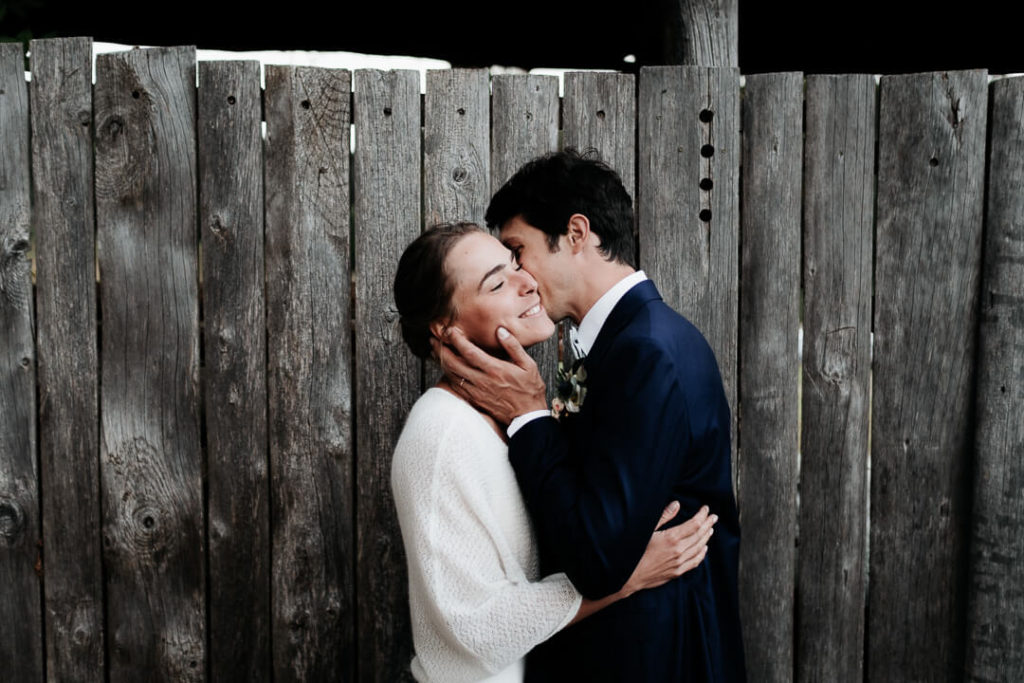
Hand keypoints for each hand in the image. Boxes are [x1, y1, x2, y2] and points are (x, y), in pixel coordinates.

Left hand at [430, 326, 547, 424]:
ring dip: (441, 362)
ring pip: (452, 375)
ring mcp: (477, 392)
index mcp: (495, 369)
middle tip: (434, 340)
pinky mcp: (475, 400)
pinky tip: (445, 369)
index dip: (456, 340)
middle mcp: (483, 381)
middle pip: (454, 363)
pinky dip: (448, 376)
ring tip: (435, 351)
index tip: (450, 331)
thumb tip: (500, 331)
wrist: (528, 417)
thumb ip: (513, 347)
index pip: (469, 351)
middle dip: (441, 350)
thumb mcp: (528, 365)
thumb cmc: (530, 390)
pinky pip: (456, 387)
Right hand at [620, 503, 715, 596]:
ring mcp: (679, 563)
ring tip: (711, 529)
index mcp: (671, 538)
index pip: (694, 524)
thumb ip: (664, 517)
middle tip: (713, 516)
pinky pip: (695, 562)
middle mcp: (678, 551)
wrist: (629, 575)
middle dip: (708, 524)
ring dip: (706, 537)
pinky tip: (704, 548)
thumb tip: (676, 504)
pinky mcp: (677, 572)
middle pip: (699, 535)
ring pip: (699, 548)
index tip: (706, 509)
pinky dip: (702, 554)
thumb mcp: (647, 529)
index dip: (702, 515)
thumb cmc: (634, 550)